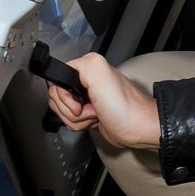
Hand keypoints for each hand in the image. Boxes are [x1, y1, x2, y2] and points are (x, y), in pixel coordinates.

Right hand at [46, 53, 160, 150]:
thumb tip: (64, 71)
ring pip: (62, 110)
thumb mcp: (100, 75)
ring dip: (77, 119)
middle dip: (71, 110)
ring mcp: (86, 97)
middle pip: (57, 97)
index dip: (65, 96)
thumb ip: (81, 65)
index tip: (79, 102)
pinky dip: (80, 124)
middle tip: (91, 108)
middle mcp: (86, 80)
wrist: (137, 129)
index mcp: (88, 67)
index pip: (57, 80)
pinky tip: (95, 120)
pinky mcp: (87, 112)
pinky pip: (70, 119)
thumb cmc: (126, 109)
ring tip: (95, 114)